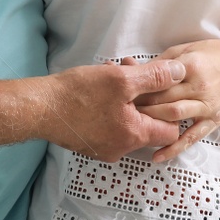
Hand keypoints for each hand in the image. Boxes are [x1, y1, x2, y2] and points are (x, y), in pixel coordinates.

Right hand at [36, 59, 183, 162]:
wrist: (39, 108)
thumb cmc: (78, 94)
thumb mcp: (121, 79)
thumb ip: (155, 77)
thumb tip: (180, 73)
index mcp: (134, 136)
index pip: (170, 131)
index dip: (169, 107)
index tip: (157, 87)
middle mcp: (121, 149)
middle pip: (147, 124)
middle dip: (143, 94)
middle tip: (129, 71)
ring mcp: (104, 149)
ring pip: (128, 122)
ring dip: (125, 97)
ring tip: (111, 74)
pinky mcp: (90, 144)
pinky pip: (110, 125)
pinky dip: (110, 106)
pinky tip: (98, 87)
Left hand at [132, 40, 219, 161]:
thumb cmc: (216, 53)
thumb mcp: (187, 49)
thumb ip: (163, 62)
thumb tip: (137, 70)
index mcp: (190, 66)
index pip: (157, 81)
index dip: (138, 88)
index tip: (123, 93)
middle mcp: (199, 86)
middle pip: (162, 99)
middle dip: (140, 106)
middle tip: (122, 112)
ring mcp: (208, 105)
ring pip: (173, 116)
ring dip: (151, 123)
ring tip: (134, 127)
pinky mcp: (214, 119)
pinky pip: (193, 137)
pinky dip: (175, 148)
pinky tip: (158, 156)